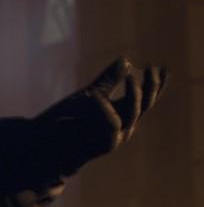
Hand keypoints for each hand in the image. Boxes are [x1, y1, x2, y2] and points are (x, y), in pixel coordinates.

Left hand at [35, 57, 167, 172]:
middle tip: (150, 68)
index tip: (162, 67)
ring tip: (131, 74)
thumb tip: (125, 60)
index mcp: (122, 116)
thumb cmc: (66, 121)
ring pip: (132, 114)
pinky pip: (110, 124)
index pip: (145, 100)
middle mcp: (123, 128)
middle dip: (150, 87)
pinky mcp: (100, 144)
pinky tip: (97, 95)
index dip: (156, 85)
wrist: (44, 147)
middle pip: (144, 106)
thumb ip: (108, 80)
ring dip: (134, 94)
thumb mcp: (90, 96)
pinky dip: (104, 108)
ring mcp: (114, 137)